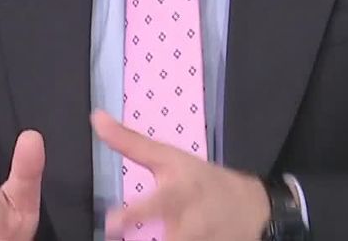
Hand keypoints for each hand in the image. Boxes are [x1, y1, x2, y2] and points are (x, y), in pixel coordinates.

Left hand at [93, 110, 269, 240]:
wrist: (252, 209)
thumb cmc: (201, 180)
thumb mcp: (169, 158)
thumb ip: (130, 143)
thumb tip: (95, 117)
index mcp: (179, 193)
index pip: (155, 204)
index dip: (132, 216)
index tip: (111, 223)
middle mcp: (190, 224)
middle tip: (116, 237)